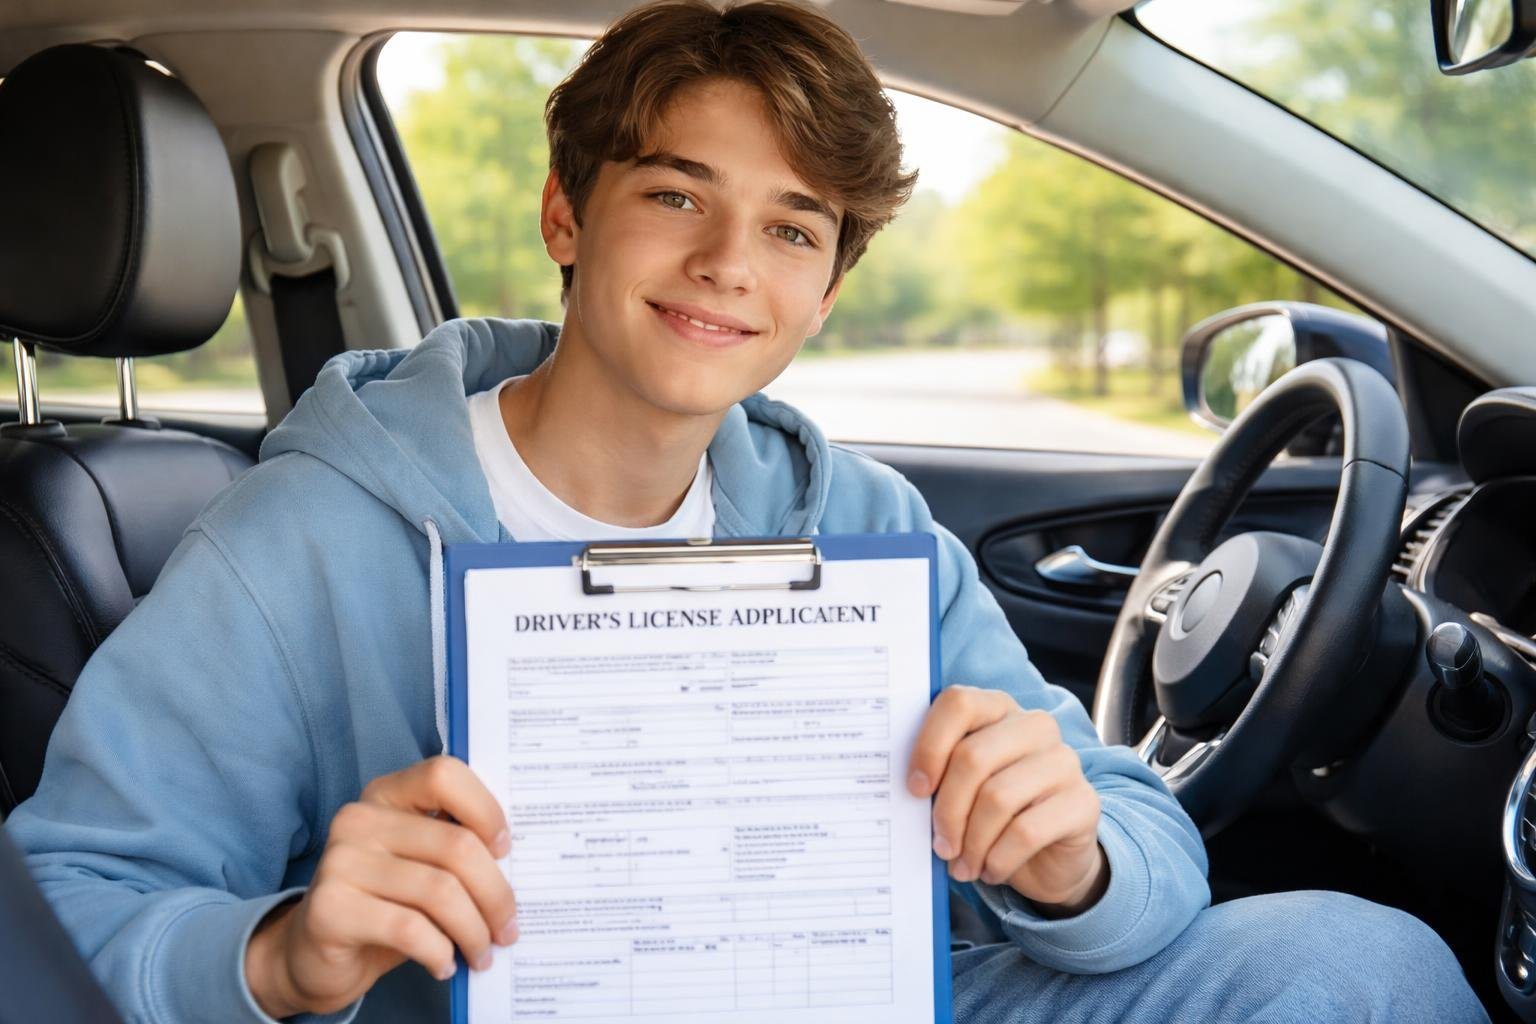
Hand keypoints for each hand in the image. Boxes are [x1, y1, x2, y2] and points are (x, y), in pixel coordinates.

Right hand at [245, 756, 517, 1017]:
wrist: (313, 952)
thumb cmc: (384, 902)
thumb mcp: (420, 864)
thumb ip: (455, 848)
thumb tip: (519, 863)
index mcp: (387, 794)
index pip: (444, 775)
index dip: (486, 810)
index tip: (506, 850)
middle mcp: (359, 819)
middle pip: (456, 846)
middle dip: (495, 894)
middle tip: (508, 929)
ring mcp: (340, 861)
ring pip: (440, 891)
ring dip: (473, 930)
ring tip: (482, 953)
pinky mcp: (330, 908)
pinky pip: (409, 928)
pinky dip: (439, 951)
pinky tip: (445, 964)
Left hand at [908, 686, 1107, 915]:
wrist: (1050, 857)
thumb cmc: (993, 815)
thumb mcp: (962, 789)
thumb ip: (938, 778)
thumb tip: (909, 792)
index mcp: (998, 709)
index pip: (959, 704)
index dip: (930, 746)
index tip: (915, 789)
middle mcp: (1035, 726)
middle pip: (973, 757)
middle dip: (947, 810)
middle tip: (940, 846)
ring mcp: (1064, 761)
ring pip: (997, 798)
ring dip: (972, 842)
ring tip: (962, 866)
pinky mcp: (1084, 802)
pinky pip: (1026, 832)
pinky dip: (998, 859)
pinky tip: (991, 871)